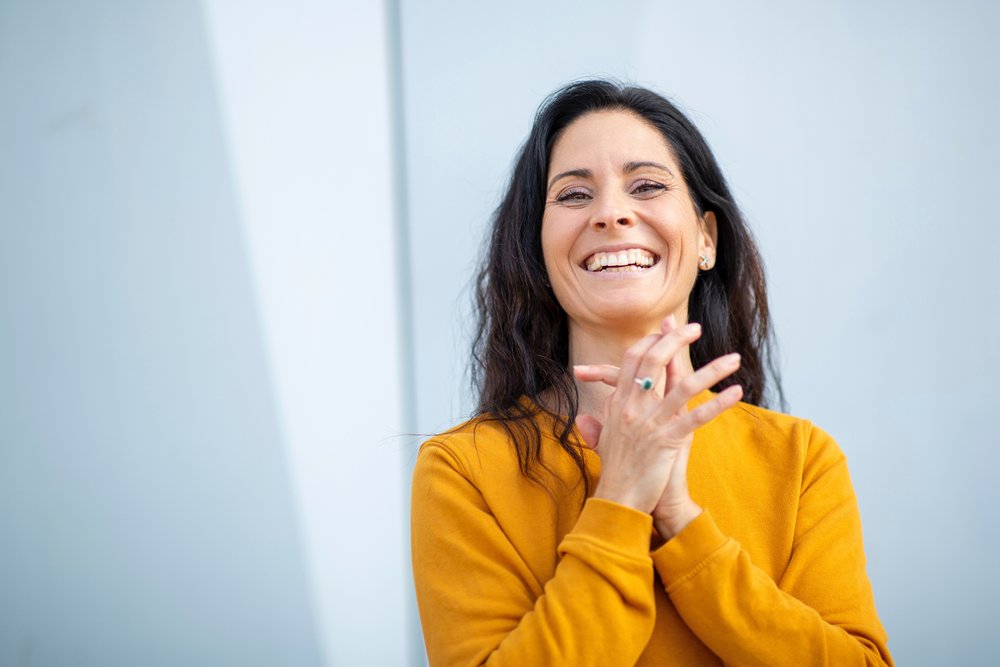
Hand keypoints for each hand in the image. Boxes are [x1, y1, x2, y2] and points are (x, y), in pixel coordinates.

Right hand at [573, 316, 743, 538]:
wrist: (618, 500)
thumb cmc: (615, 470)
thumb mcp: (604, 439)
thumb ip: (599, 422)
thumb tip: (586, 415)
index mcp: (618, 402)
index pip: (633, 359)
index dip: (651, 341)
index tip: (666, 330)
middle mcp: (632, 407)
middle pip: (655, 360)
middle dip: (676, 339)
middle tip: (696, 327)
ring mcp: (650, 422)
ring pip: (683, 385)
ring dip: (712, 369)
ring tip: (733, 358)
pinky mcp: (667, 441)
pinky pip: (698, 416)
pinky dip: (719, 403)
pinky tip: (736, 392)